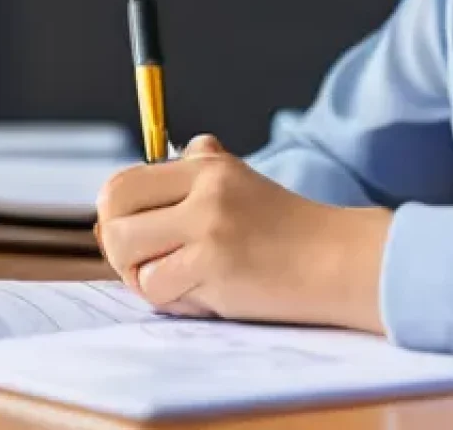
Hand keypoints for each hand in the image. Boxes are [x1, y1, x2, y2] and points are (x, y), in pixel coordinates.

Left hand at [95, 135, 392, 331]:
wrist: (338, 259)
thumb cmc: (289, 231)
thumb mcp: (244, 182)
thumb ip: (203, 166)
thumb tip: (168, 152)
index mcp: (207, 165)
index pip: (123, 183)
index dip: (115, 217)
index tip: (136, 237)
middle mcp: (205, 186)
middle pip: (113, 216)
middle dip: (119, 250)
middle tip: (148, 267)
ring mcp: (209, 223)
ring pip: (127, 254)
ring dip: (144, 278)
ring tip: (182, 280)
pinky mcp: (215, 262)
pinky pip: (156, 288)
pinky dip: (173, 300)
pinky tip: (206, 294)